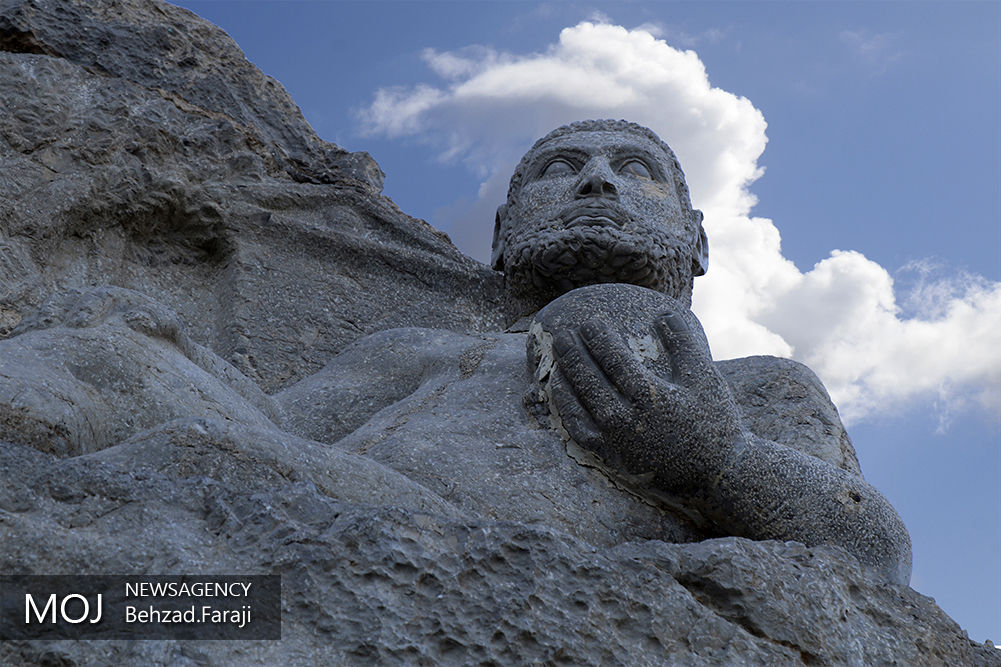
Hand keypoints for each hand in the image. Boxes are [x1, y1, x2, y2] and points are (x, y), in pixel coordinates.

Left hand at [550, 311, 743, 494]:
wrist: (718, 474)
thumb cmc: (714, 420)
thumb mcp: (705, 377)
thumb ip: (682, 343)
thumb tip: (664, 312)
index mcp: (651, 398)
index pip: (615, 361)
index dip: (599, 339)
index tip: (588, 322)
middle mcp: (628, 421)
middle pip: (590, 381)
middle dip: (573, 354)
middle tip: (562, 334)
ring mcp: (616, 442)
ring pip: (579, 406)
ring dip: (565, 379)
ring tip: (559, 359)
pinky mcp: (612, 459)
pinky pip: (579, 432)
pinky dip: (567, 411)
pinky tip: (562, 393)